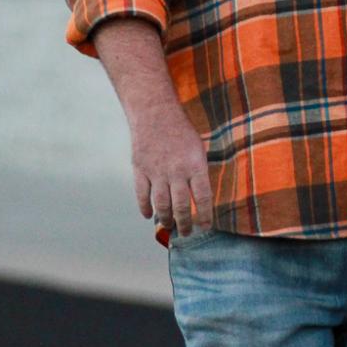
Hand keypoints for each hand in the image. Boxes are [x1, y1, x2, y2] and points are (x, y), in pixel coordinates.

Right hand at [128, 101, 212, 236]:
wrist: (155, 113)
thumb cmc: (181, 131)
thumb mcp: (198, 148)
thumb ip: (199, 173)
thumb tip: (201, 199)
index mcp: (195, 165)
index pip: (202, 198)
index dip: (204, 216)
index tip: (205, 227)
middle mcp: (176, 171)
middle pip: (181, 206)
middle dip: (185, 224)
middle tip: (187, 233)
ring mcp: (156, 172)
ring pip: (161, 205)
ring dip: (166, 219)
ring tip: (170, 227)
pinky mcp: (140, 170)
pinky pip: (142, 195)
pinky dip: (145, 208)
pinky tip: (149, 215)